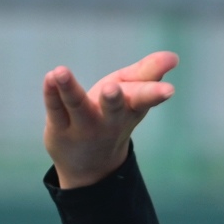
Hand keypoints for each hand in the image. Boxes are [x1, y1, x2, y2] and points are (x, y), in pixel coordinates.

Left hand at [42, 51, 177, 188]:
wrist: (91, 166)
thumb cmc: (115, 118)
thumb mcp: (133, 96)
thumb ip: (149, 73)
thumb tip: (173, 57)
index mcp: (131, 109)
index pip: (143, 100)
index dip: (155, 94)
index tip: (168, 91)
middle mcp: (108, 121)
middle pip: (112, 109)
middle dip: (113, 100)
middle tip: (112, 89)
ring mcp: (83, 127)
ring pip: (77, 107)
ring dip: (69, 90)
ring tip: (60, 72)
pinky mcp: (59, 128)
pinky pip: (55, 109)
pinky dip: (51, 93)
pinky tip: (50, 77)